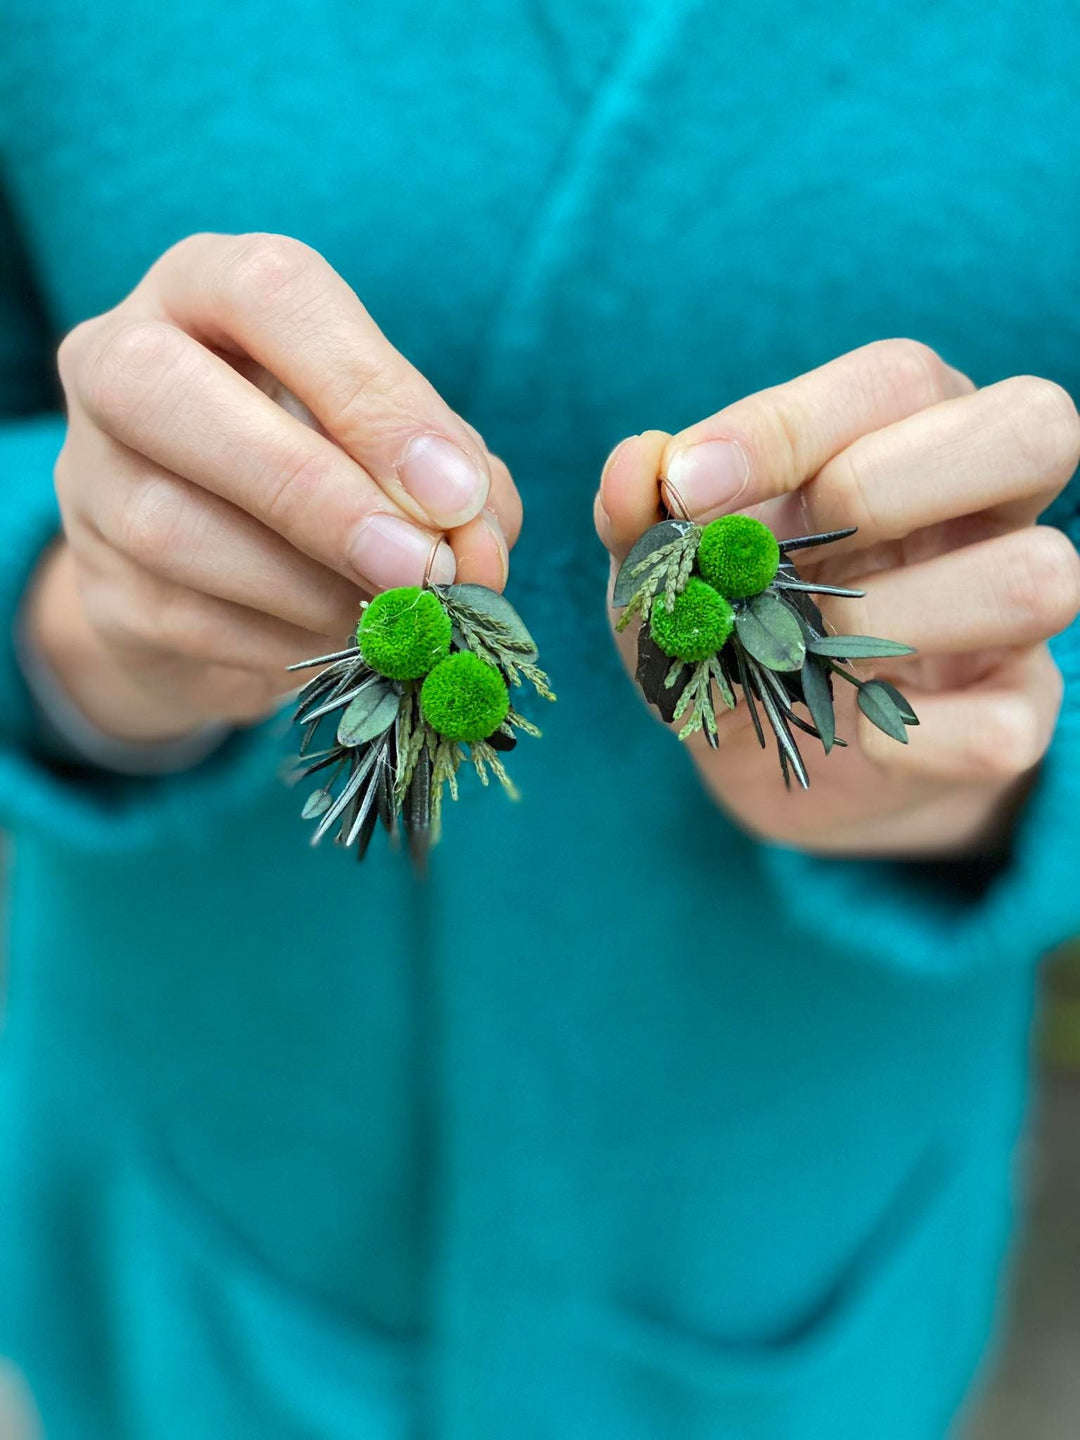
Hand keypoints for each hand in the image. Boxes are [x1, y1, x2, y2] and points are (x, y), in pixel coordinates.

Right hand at [30, 232, 521, 742]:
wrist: (223, 582)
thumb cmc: (332, 476)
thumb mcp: (397, 446)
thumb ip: (453, 476)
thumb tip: (476, 547)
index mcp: (207, 288)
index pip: (273, 291)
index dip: (370, 392)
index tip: (455, 492)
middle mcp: (118, 359)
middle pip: (168, 391)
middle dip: (317, 494)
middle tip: (422, 569)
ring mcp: (90, 478)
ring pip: (172, 528)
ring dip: (311, 588)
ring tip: (395, 617)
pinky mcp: (101, 587)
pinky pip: (189, 623)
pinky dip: (288, 643)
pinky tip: (341, 643)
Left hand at [596, 339, 1079, 858]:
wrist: (760, 753)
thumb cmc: (724, 624)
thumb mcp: (669, 569)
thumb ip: (646, 516)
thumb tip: (632, 470)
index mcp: (905, 432)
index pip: (898, 377)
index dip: (790, 422)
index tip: (689, 484)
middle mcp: (983, 505)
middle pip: (1034, 428)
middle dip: (890, 486)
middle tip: (787, 558)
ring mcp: (1014, 613)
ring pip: (1045, 577)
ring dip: (902, 620)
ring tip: (813, 653)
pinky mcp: (1016, 713)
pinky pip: (1010, 725)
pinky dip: (921, 739)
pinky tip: (858, 734)